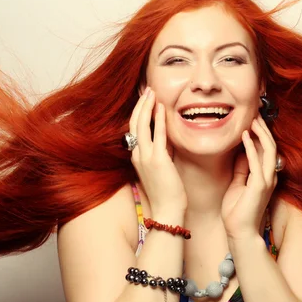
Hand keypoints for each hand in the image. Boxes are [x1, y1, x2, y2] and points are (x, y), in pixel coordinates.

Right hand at [129, 87, 186, 215]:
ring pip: (141, 125)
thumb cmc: (166, 194)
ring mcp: (145, 157)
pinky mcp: (157, 160)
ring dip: (146, 106)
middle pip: (134, 123)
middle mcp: (138, 155)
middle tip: (147, 90)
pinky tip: (160, 107)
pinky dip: (157, 119)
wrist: (167, 211)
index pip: (134, 129)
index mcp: (137, 157)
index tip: (144, 100)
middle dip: (140, 104)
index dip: (138, 112)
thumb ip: (161, 153)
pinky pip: (156, 135)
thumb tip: (167, 139)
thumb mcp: (161, 169)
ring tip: (152, 92)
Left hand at [222, 115, 277, 238]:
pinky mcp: (259, 186)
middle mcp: (270, 177)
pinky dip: (251, 147)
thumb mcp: (238, 184)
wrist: (239, 232)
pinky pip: (257, 162)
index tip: (254, 120)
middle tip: (256, 114)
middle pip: (271, 147)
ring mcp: (266, 181)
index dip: (262, 134)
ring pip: (269, 151)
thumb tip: (241, 152)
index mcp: (265, 177)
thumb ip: (242, 169)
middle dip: (264, 129)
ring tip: (253, 120)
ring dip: (261, 134)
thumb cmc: (237, 211)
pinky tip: (245, 136)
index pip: (267, 151)